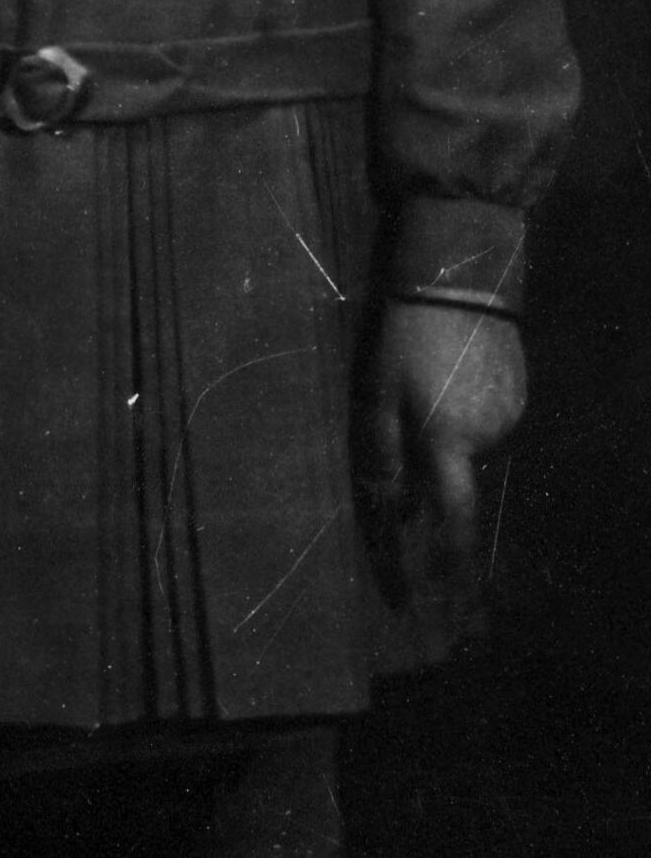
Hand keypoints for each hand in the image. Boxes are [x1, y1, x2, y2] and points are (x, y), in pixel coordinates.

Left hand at [361, 298, 525, 600]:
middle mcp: (487, 440)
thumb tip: (393, 516)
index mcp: (448, 444)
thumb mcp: (374, 395)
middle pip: (451, 494)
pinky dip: (456, 420)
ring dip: (439, 450)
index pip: (452, 531)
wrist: (458, 274)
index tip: (424, 613)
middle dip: (440, 531)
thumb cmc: (401, 333)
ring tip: (416, 395)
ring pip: (462, 456)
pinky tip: (442, 383)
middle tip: (415, 544)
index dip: (441, 577)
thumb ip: (383, 458)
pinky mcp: (514, 397)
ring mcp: (507, 418)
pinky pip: (476, 425)